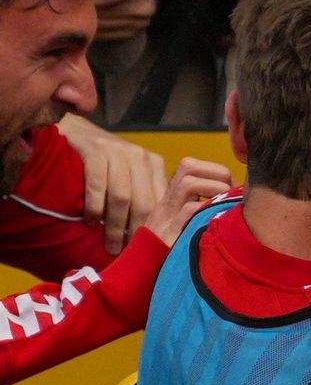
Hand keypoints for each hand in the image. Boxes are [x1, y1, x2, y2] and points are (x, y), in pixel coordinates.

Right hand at [56, 115, 167, 254]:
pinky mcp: (95, 150)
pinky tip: (90, 221)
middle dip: (136, 231)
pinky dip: (94, 206)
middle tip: (128, 253)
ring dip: (115, 225)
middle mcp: (140, 157)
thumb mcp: (131, 175)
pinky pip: (98, 184)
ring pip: (122, 197)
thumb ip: (145, 195)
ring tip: (110, 245)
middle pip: (145, 202)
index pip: (162, 201)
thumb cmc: (105, 161)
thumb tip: (159, 232)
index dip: (156, 228)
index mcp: (154, 164)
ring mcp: (118, 152)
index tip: (150, 250)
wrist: (75, 131)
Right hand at [141, 157, 234, 248]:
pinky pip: (189, 212)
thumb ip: (200, 212)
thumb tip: (235, 200)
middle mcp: (166, 204)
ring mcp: (165, 218)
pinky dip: (207, 211)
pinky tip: (218, 222)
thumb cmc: (169, 255)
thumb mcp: (182, 228)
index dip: (213, 170)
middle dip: (217, 173)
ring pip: (188, 184)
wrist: (137, 279)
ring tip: (225, 205)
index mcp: (170, 200)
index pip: (189, 166)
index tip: (229, 185)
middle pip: (188, 167)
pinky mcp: (168, 236)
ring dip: (214, 189)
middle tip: (230, 193)